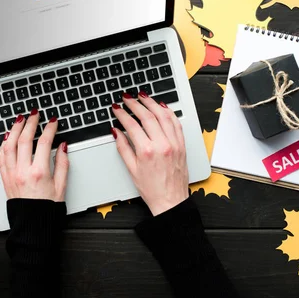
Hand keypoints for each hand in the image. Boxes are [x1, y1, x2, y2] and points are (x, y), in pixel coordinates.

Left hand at [0, 109, 68, 201]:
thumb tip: (63, 146)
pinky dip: (4, 144)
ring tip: (20, 120)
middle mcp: (22, 171)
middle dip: (30, 123)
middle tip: (35, 114)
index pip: (44, 142)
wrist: (31, 223)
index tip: (53, 121)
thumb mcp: (61, 186)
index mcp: (39, 173)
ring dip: (15, 129)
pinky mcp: (4, 177)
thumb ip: (62, 164)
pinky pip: (1, 156)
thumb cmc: (46, 207)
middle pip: (24, 139)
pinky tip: (9, 137)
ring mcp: (11, 173)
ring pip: (9, 145)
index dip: (50, 128)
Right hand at [111, 92, 188, 215]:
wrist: (171, 200)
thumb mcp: (131, 169)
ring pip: (163, 115)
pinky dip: (168, 112)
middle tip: (127, 97)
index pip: (132, 125)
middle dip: (135, 104)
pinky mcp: (182, 145)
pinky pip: (176, 123)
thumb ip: (123, 148)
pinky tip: (161, 107)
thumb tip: (116, 132)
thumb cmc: (152, 189)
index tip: (117, 108)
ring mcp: (174, 144)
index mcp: (147, 151)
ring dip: (152, 103)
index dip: (122, 114)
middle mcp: (162, 145)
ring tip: (143, 97)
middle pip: (148, 116)